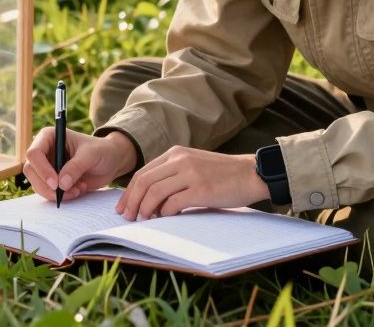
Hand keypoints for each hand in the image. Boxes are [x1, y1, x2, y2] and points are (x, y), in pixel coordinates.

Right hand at [23, 127, 136, 202]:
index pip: (34, 153)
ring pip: (38, 184)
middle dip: (46, 185)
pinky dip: (62, 196)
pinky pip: (48, 193)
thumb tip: (61, 184)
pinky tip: (77, 190)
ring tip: (77, 189)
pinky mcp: (53, 181)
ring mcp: (47, 167)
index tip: (56, 183)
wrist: (111, 162)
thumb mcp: (91, 155)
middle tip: (64, 192)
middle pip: (31, 171)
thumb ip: (75, 167)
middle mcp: (44, 152)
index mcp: (49, 137)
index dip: (42, 169)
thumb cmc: (101, 151)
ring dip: (56, 193)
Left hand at [115, 146, 268, 220]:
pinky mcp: (201, 189)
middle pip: (144, 182)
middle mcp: (180, 160)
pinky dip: (164, 214)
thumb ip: (172, 175)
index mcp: (176, 152)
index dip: (129, 192)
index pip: (143, 173)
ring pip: (155, 193)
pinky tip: (165, 219)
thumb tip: (149, 199)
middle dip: (131, 202)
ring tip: (144, 220)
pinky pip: (173, 203)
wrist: (251, 173)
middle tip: (127, 217)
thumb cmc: (222, 174)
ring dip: (145, 210)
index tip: (123, 207)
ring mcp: (191, 174)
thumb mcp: (193, 165)